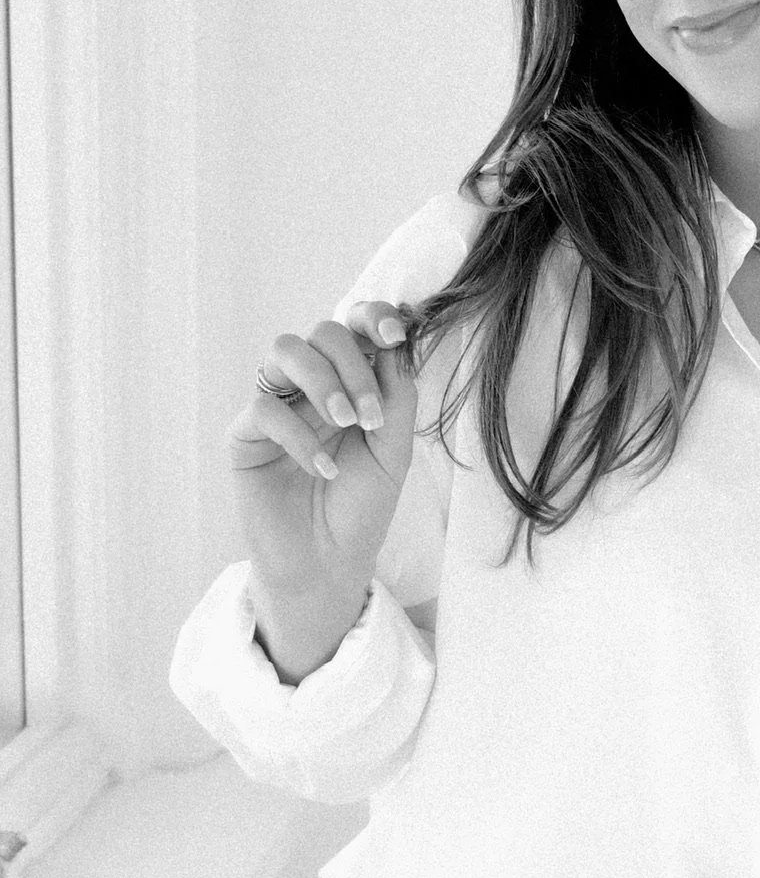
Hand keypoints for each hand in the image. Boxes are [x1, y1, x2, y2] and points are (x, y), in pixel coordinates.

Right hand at [227, 299, 418, 612]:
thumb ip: (397, 396)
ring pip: (286, 350)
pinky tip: (324, 470)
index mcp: (348, 380)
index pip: (354, 326)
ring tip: (348, 424)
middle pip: (322, 332)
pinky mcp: (245, 434)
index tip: (396, 334)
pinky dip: (300, 435)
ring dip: (323, 380)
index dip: (372, 316)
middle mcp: (309, 384)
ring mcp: (276, 404)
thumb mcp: (393, 450)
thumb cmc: (362, 505)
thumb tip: (397, 342)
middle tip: (371, 416)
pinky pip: (264, 408)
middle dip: (353, 365)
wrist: (329, 561)